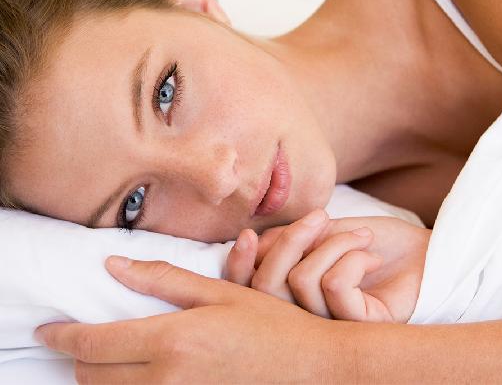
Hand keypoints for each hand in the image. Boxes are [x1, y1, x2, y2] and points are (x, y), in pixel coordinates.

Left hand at [35, 258, 335, 383]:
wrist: (314, 368)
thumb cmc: (274, 327)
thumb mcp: (223, 293)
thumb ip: (164, 280)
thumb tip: (114, 265)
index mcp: (172, 340)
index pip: (94, 344)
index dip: (63, 337)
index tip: (49, 331)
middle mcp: (167, 379)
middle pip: (94, 376)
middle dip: (81, 359)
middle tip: (87, 341)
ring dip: (102, 378)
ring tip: (114, 359)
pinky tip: (147, 375)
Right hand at [225, 209, 429, 322]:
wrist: (429, 251)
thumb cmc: (378, 244)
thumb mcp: (328, 234)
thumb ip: (292, 241)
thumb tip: (253, 244)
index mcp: (295, 298)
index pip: (250, 292)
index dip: (238, 267)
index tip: (247, 233)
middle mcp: (309, 318)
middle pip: (267, 288)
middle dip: (289, 242)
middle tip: (320, 217)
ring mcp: (334, 326)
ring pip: (301, 280)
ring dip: (334, 243)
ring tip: (362, 237)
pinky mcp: (360, 326)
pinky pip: (335, 285)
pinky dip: (352, 257)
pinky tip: (373, 257)